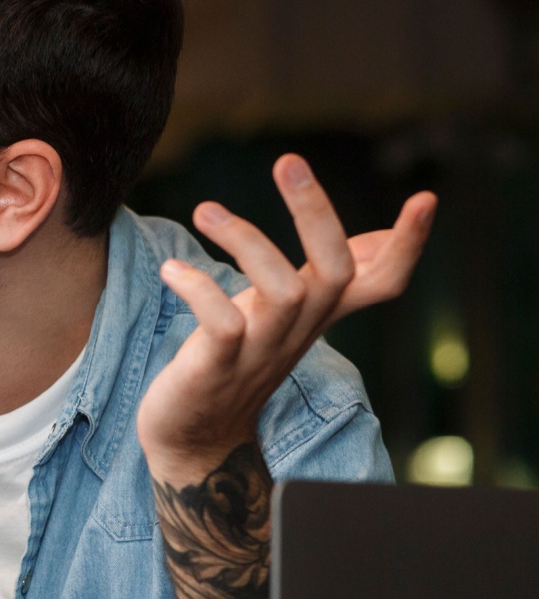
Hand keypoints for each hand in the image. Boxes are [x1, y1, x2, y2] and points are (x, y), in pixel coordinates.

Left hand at [135, 154, 435, 486]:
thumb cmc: (234, 362)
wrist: (192, 438)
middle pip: (335, 272)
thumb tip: (374, 237)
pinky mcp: (218, 368)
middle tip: (290, 160)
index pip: (382, 282)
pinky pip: (224, 324)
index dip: (408, 246)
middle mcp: (297, 330)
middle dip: (317, 214)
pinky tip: (172, 270)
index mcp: (316, 315)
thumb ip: (324, 279)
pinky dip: (200, 290)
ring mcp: (260, 350)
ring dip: (246, 241)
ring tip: (205, 210)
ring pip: (283, 291)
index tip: (426, 199)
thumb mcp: (285, 314)